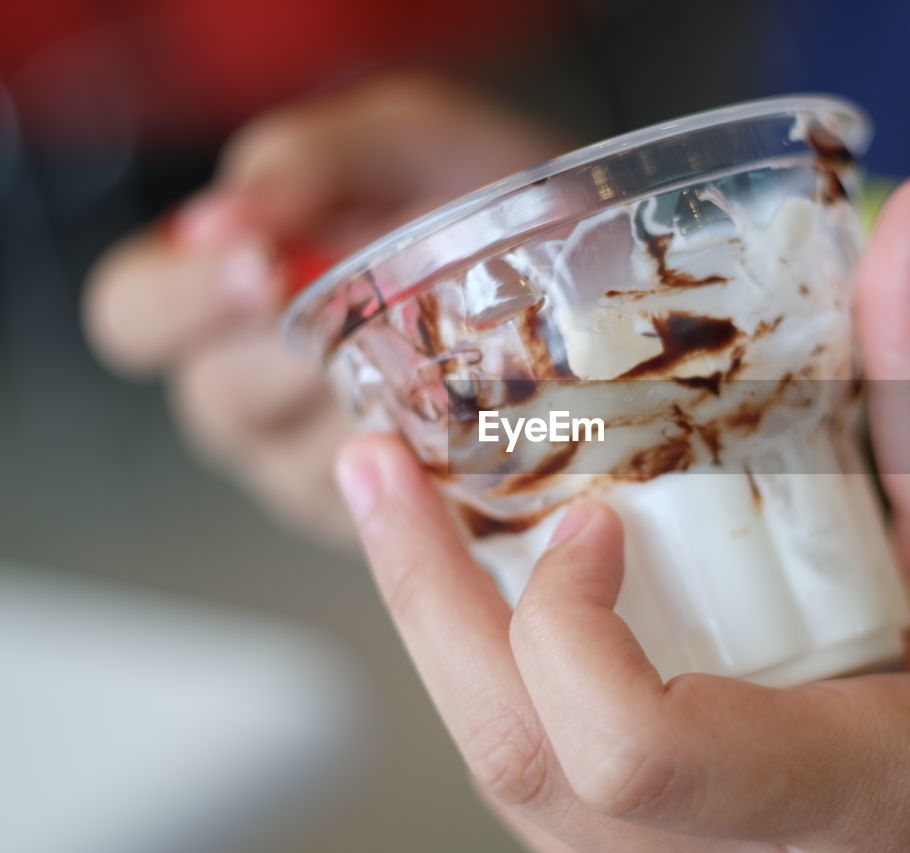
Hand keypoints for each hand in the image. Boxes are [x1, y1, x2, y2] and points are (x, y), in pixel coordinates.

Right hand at [84, 73, 569, 540]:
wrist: (586, 264)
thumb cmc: (481, 196)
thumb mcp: (404, 141)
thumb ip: (314, 159)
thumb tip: (226, 216)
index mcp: (219, 296)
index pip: (133, 316)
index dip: (183, 299)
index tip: (263, 266)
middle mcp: (251, 388)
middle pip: (218, 397)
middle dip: (297, 355)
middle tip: (372, 316)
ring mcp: (315, 461)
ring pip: (304, 457)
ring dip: (372, 406)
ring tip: (441, 355)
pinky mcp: (389, 517)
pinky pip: (385, 508)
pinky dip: (428, 460)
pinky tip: (473, 415)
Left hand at [333, 178, 909, 849]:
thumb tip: (909, 226)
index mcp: (859, 798)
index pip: (638, 754)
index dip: (568, 629)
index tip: (586, 518)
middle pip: (529, 770)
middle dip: (429, 612)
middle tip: (385, 473)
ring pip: (522, 794)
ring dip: (451, 648)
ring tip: (414, 518)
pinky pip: (557, 800)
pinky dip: (510, 691)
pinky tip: (499, 601)